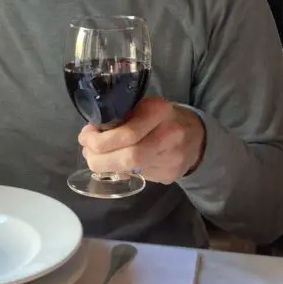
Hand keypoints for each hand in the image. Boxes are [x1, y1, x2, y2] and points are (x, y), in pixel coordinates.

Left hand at [79, 97, 205, 184]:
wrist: (197, 135)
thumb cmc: (161, 118)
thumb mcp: (144, 107)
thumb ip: (121, 117)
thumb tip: (91, 134)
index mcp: (159, 111)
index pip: (126, 132)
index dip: (100, 139)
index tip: (86, 137)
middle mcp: (169, 134)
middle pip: (128, 156)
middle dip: (99, 158)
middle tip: (87, 153)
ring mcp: (172, 158)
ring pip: (131, 169)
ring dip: (106, 166)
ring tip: (96, 159)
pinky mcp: (171, 175)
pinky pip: (139, 176)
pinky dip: (121, 171)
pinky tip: (116, 164)